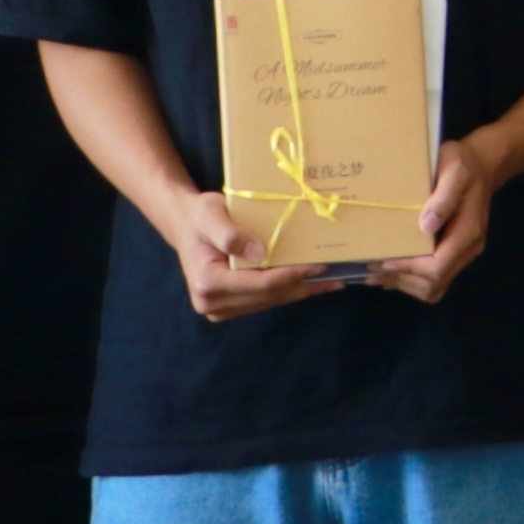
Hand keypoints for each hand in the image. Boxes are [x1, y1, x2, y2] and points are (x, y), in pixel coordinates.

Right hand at [164, 185, 340, 322]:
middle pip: (268, 296)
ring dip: (301, 291)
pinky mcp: (231, 306)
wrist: (186, 225)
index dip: (290, 275)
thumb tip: (259, 253)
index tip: (317, 265)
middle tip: (337, 276)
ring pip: (270, 300)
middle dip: (303, 286)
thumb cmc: (199, 216)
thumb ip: (230, 234)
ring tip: (332, 282)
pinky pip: (266, 299)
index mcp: (207, 283)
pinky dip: (289, 290)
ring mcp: (221, 308)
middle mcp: (212, 303)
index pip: (259, 283)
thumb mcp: (211, 215)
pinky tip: (312, 283)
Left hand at [369, 136, 499, 304]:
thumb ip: (444, 196)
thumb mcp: (455, 169)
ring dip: (404, 283)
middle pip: (434, 283)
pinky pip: (433, 280)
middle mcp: (467, 249)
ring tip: (376, 273)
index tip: (383, 260)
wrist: (481, 165)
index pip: (438, 265)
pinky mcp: (453, 253)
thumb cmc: (463, 164)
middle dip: (402, 278)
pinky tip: (391, 271)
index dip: (409, 267)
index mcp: (468, 231)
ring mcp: (461, 254)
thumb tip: (426, 225)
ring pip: (433, 287)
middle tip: (371, 269)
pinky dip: (410, 281)